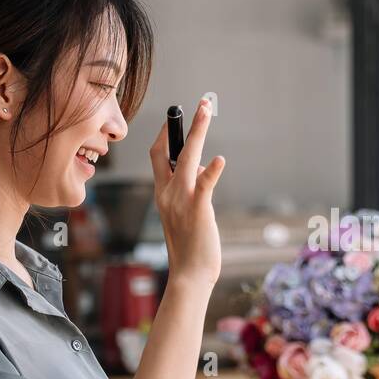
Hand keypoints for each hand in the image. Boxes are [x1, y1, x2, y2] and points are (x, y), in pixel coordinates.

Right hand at [148, 98, 224, 287]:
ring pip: (187, 158)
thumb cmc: (192, 247)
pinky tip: (220, 160)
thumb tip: (202, 169)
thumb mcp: (187, 213)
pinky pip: (204, 185)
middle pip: (169, 150)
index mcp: (163, 194)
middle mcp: (167, 193)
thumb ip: (191, 190)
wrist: (189, 275)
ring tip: (207, 110)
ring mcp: (181, 200)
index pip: (158, 157)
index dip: (167, 135)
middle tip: (201, 103)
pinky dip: (211, 171)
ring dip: (198, 131)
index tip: (177, 118)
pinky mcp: (198, 209)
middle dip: (184, 124)